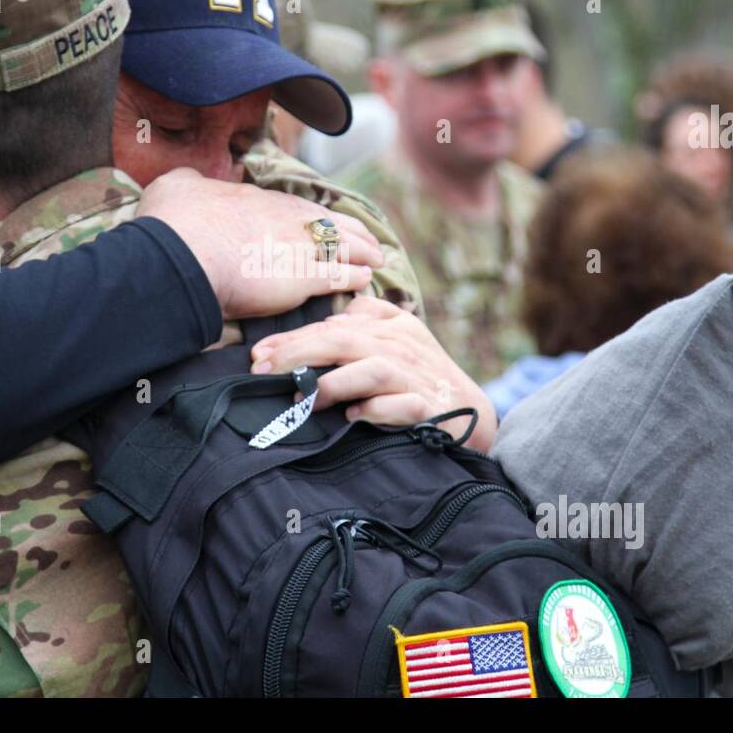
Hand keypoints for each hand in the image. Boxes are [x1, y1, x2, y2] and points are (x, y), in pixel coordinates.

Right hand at [136, 168, 381, 319]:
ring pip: (342, 245)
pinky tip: (364, 280)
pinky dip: (354, 277)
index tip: (323, 221)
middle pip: (329, 221)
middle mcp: (285, 219)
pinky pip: (340, 276)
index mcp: (258, 200)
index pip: (296, 206)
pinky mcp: (303, 279)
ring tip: (376, 258)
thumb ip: (189, 181)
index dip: (313, 216)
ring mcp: (298, 247)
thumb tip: (189, 180)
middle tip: (367, 238)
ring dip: (362, 252)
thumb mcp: (176, 185)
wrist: (183, 255)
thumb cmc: (175, 223)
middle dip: (351, 230)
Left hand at [249, 295, 497, 451]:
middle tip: (262, 370)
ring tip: (304, 397)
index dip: (294, 339)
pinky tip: (353, 416)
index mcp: (392, 328)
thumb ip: (373, 319)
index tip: (259, 353)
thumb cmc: (428, 378)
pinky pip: (400, 406)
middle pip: (343, 341)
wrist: (474, 417)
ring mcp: (415, 378)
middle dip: (298, 353)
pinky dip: (376, 409)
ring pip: (370, 370)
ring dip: (334, 383)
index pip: (334, 327)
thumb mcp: (404, 339)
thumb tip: (336, 315)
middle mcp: (401, 348)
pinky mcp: (429, 408)